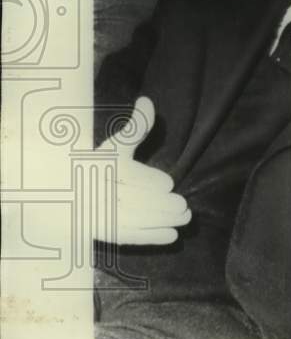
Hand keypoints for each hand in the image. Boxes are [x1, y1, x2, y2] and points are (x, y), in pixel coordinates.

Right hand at [95, 96, 190, 244]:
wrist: (57, 192)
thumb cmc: (93, 164)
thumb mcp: (114, 145)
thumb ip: (136, 127)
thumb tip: (147, 100)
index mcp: (100, 165)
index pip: (128, 176)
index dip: (150, 181)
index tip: (168, 184)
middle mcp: (96, 189)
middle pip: (133, 200)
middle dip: (161, 205)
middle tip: (183, 206)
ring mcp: (95, 212)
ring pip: (132, 220)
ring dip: (161, 222)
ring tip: (185, 218)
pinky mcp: (97, 232)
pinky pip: (124, 237)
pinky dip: (149, 238)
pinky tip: (172, 237)